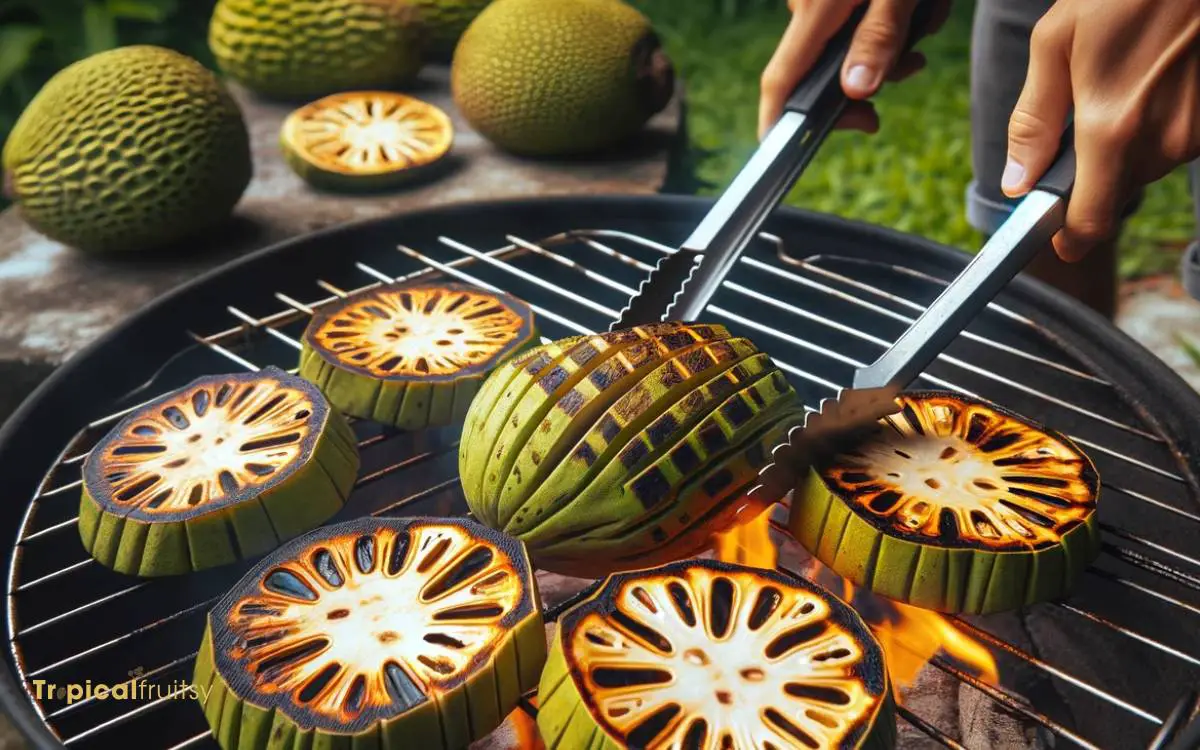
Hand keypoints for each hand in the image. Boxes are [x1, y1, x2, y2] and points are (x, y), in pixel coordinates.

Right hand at [758, 0, 950, 138]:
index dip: (775, 121)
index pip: (782, 79)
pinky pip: (854, 23)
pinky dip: (888, 22)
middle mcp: (806, 6)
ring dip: (891, 44)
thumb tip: (856, 91)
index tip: (781, 152)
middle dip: (871, 76)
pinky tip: (916, 5)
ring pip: (845, 47)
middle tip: (912, 67)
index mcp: (815, 9)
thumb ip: (879, 38)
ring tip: (926, 14)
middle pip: (820, 70)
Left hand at [1002, 0, 1199, 260]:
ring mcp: (1195, 132)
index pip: (1091, 221)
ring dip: (1128, 137)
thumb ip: (1034, 120)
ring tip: (1128, 76)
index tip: (1057, 240)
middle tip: (1088, 108)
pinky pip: (1176, 137)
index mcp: (1111, 129)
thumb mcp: (1057, 42)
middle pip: (1115, 187)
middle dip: (1094, 166)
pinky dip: (1159, 118)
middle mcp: (1160, 141)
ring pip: (1146, 161)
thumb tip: (1017, 179)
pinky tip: (1156, 74)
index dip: (1069, 238)